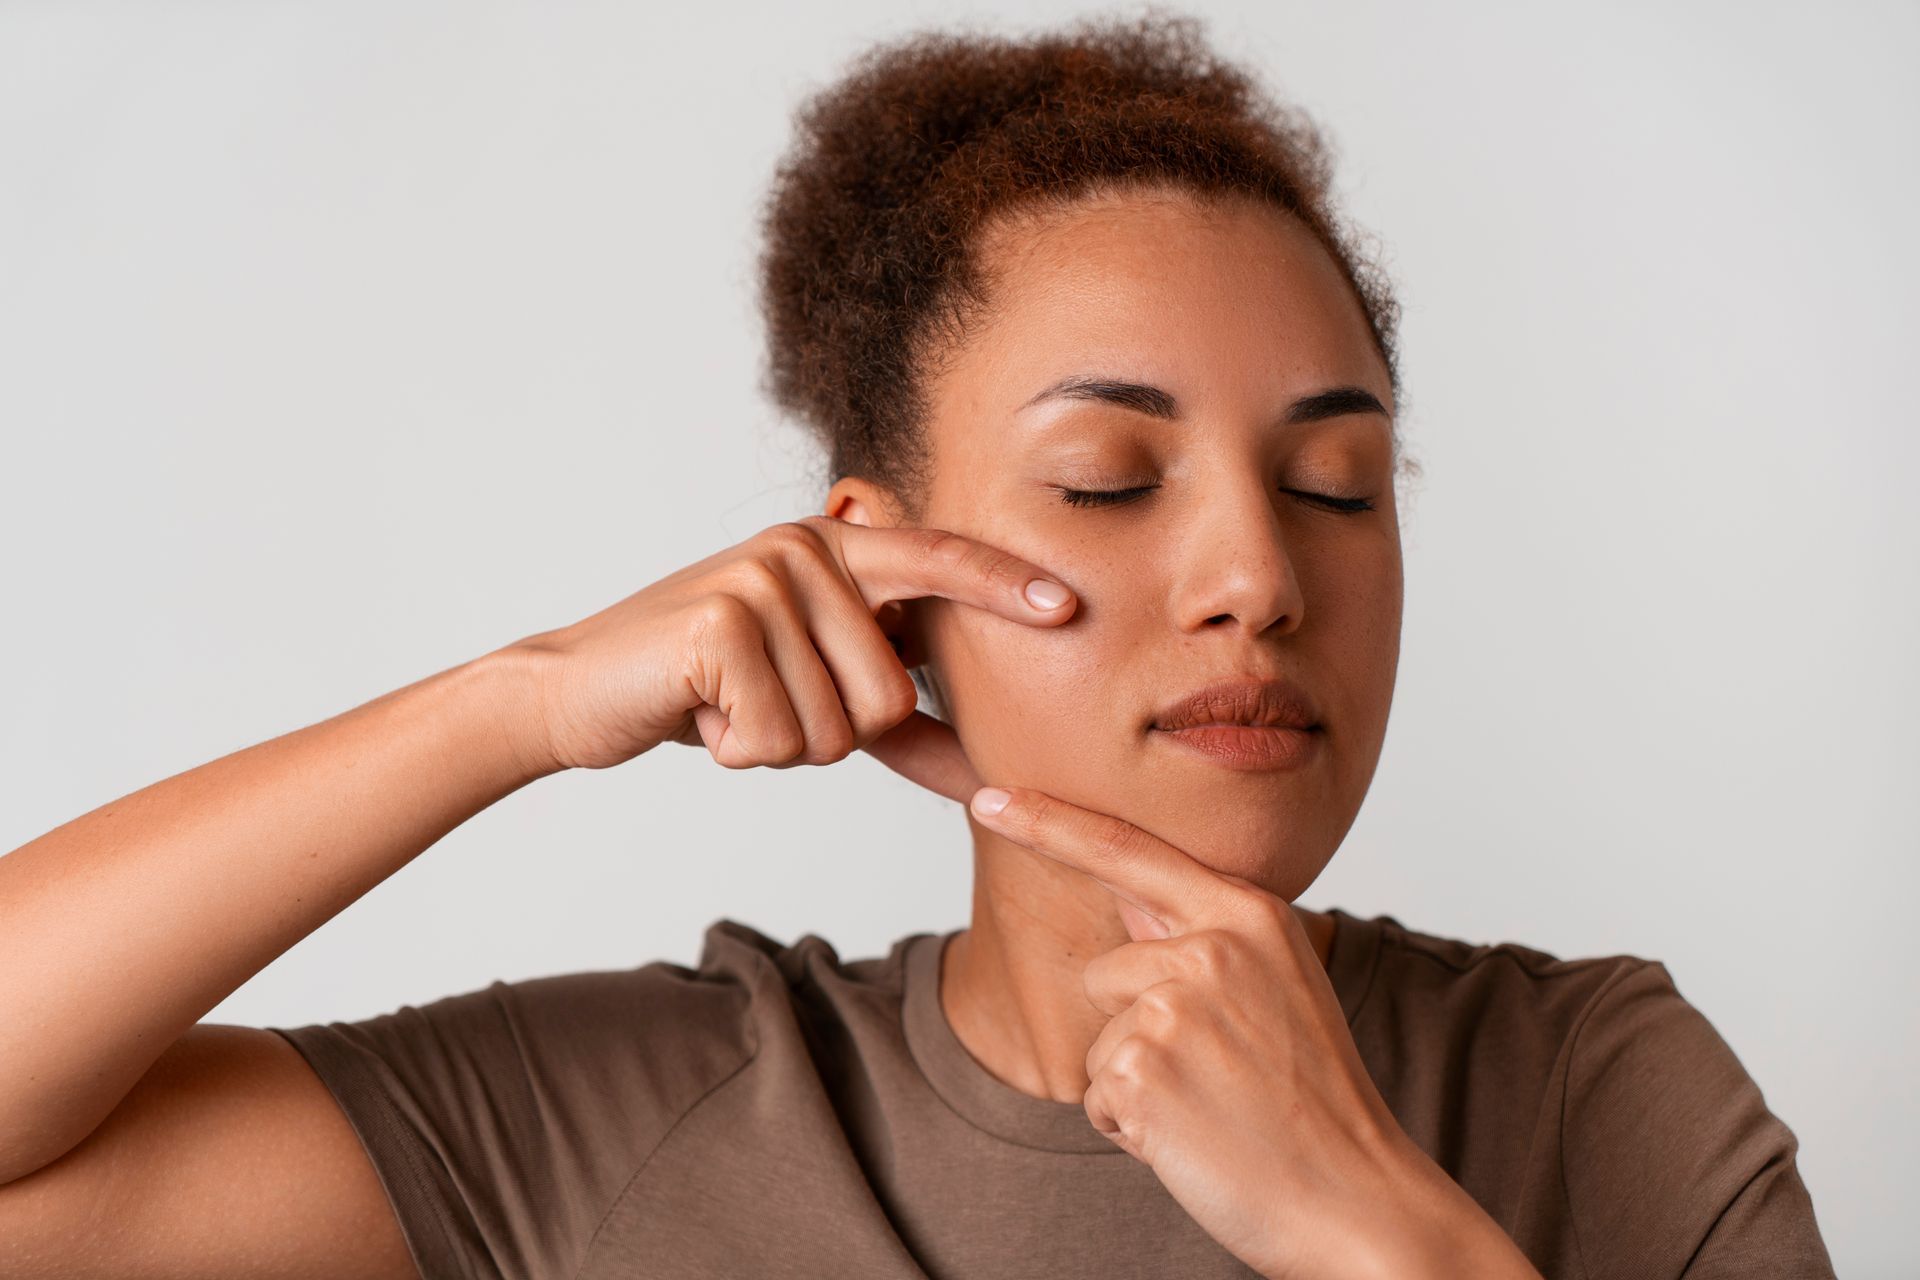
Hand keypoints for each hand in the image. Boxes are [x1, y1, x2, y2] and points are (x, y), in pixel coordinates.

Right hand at [494, 516, 1061, 796]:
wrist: (580, 688)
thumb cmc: (708, 690)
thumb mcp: (809, 688)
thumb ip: (893, 714)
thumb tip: (983, 769)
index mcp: (835, 549)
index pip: (937, 560)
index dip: (1001, 586)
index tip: (1066, 608)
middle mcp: (804, 548)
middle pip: (890, 694)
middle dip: (832, 734)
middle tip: (765, 706)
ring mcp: (761, 578)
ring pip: (837, 727)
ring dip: (781, 746)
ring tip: (730, 707)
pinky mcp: (720, 622)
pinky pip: (779, 738)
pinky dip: (739, 752)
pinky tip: (701, 715)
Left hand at [966, 784, 1541, 1279]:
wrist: (1354, 1197)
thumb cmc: (1313, 1102)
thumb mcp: (1277, 987)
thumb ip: (1202, 938)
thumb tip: (1122, 893)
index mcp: (1249, 914)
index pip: (1128, 850)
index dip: (1049, 821)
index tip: (988, 797)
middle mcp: (1211, 947)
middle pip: (1106, 972)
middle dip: (1136, 1029)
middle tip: (1220, 1075)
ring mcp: (1174, 1007)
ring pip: (1099, 1040)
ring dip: (1137, 1084)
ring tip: (1213, 1106)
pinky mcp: (1142, 1069)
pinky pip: (1097, 1097)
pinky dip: (1133, 1129)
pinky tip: (1196, 1137)